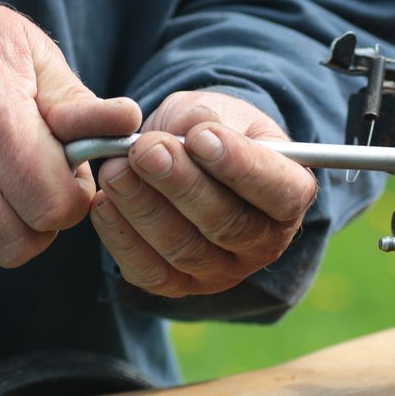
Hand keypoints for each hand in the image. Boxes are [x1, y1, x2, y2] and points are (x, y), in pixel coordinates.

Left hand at [91, 91, 317, 296]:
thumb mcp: (218, 111)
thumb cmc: (210, 131)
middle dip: (182, 185)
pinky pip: (149, 271)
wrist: (182, 156)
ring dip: (145, 208)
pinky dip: (122, 238)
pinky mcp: (178, 285)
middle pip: (228, 225)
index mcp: (290, 195)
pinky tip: (104, 201)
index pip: (282, 192)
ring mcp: (222, 271)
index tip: (202, 137)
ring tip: (115, 168)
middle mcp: (264, 242)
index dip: (243, 168)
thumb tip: (196, 128)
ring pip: (185, 250)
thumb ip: (208, 117)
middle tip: (147, 150)